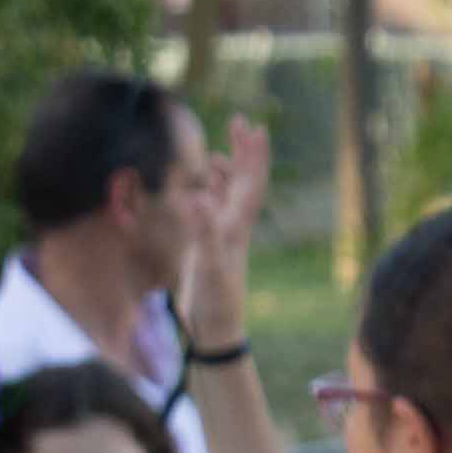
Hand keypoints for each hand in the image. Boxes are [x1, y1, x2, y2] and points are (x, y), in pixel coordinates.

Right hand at [173, 116, 271, 345]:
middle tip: (239, 123)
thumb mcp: (209, 265)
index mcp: (236, 226)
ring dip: (227, 172)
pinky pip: (214, 213)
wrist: (216, 329)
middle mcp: (234, 227)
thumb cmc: (214, 301)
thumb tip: (197, 195)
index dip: (252, 156)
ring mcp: (224, 237)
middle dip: (243, 152)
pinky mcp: (212, 248)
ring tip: (217, 154)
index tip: (254, 128)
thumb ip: (204, 230)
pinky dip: (210, 195)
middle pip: (244, 182)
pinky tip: (203, 191)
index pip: (249, 183)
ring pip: (230, 196)